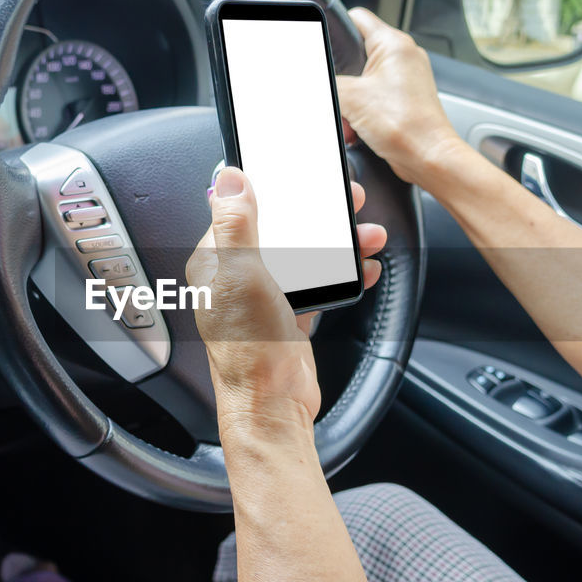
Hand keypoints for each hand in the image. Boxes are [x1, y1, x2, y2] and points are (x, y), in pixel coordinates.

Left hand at [184, 167, 386, 438]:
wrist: (272, 405)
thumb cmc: (248, 349)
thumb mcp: (241, 275)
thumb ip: (236, 225)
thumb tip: (230, 179)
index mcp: (215, 262)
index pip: (240, 210)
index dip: (274, 190)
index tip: (302, 176)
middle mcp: (236, 277)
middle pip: (281, 229)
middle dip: (317, 214)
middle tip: (347, 202)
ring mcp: (264, 296)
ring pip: (304, 254)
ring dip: (337, 243)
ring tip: (366, 236)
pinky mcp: (288, 315)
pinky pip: (319, 283)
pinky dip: (342, 273)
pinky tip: (361, 267)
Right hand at [336, 8, 460, 184]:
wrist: (429, 158)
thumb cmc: (408, 126)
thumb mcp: (351, 98)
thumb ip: (328, 83)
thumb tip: (319, 81)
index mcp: (394, 44)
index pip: (356, 17)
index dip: (335, 29)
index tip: (324, 47)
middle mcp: (403, 57)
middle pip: (355, 57)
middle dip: (341, 82)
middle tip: (340, 98)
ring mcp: (405, 80)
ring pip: (361, 83)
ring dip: (349, 103)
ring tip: (352, 120)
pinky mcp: (403, 101)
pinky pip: (372, 100)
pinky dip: (361, 114)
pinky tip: (359, 129)